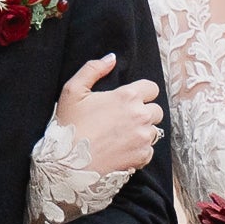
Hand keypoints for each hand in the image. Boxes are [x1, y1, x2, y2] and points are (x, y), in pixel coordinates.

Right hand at [50, 52, 163, 180]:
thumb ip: (93, 69)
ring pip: (154, 131)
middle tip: (125, 120)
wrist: (68, 164)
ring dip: (143, 132)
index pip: (152, 88)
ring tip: (122, 136)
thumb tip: (112, 58)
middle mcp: (141, 116)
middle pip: (157, 110)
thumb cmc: (69, 126)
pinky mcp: (142, 157)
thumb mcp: (73, 90)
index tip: (130, 101)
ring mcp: (144, 138)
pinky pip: (149, 150)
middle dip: (144, 113)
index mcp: (128, 96)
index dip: (142, 93)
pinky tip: (122, 150)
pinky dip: (140, 151)